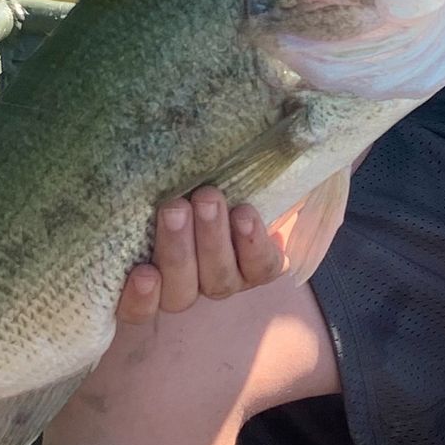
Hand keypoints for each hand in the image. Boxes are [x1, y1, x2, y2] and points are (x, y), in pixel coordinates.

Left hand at [114, 175, 350, 323]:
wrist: (165, 186)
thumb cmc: (210, 178)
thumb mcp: (243, 170)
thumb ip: (267, 164)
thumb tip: (304, 133)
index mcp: (250, 262)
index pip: (263, 267)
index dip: (255, 245)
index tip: (245, 212)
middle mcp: (217, 281)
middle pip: (220, 278)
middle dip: (213, 238)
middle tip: (206, 197)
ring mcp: (179, 292)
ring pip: (183, 291)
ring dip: (179, 251)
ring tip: (173, 210)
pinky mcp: (141, 298)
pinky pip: (141, 312)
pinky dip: (142, 298)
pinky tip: (142, 273)